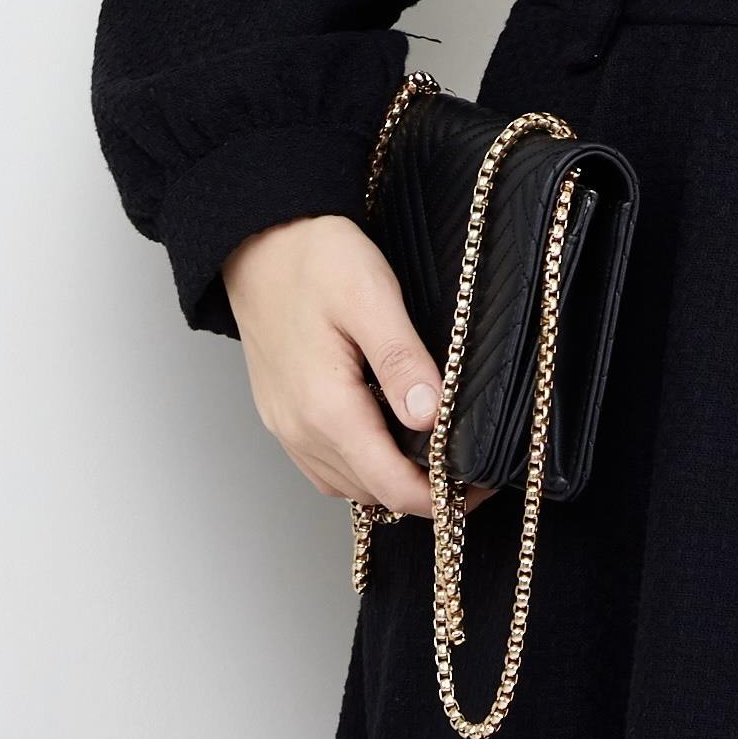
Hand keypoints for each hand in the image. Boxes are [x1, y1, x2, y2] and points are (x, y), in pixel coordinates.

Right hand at [221, 216, 498, 518]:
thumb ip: (401, 361)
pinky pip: (325, 466)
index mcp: (326, 407)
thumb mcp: (370, 297)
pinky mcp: (282, 416)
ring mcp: (286, 427)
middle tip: (471, 472)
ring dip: (391, 484)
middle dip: (424, 493)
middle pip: (373, 493)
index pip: (393, 485)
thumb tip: (432, 416)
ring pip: (348, 486)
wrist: (257, 242)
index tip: (480, 486)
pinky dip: (361, 468)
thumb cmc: (314, 260)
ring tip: (437, 462)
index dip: (442, 496)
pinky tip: (386, 443)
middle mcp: (300, 430)